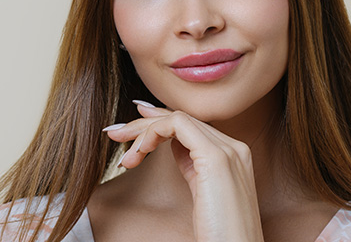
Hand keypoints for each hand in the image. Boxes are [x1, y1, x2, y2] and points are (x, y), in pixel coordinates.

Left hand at [103, 101, 265, 241]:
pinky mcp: (215, 157)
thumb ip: (193, 167)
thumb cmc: (219, 235)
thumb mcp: (204, 195)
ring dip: (143, 132)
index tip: (132, 133)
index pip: (191, 126)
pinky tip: (139, 151)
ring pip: (177, 119)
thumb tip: (170, 145)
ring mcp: (228, 150)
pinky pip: (177, 125)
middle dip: (144, 125)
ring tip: (126, 157)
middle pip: (183, 120)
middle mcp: (235, 147)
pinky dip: (152, 133)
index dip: (158, 124)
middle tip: (116, 134)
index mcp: (234, 156)